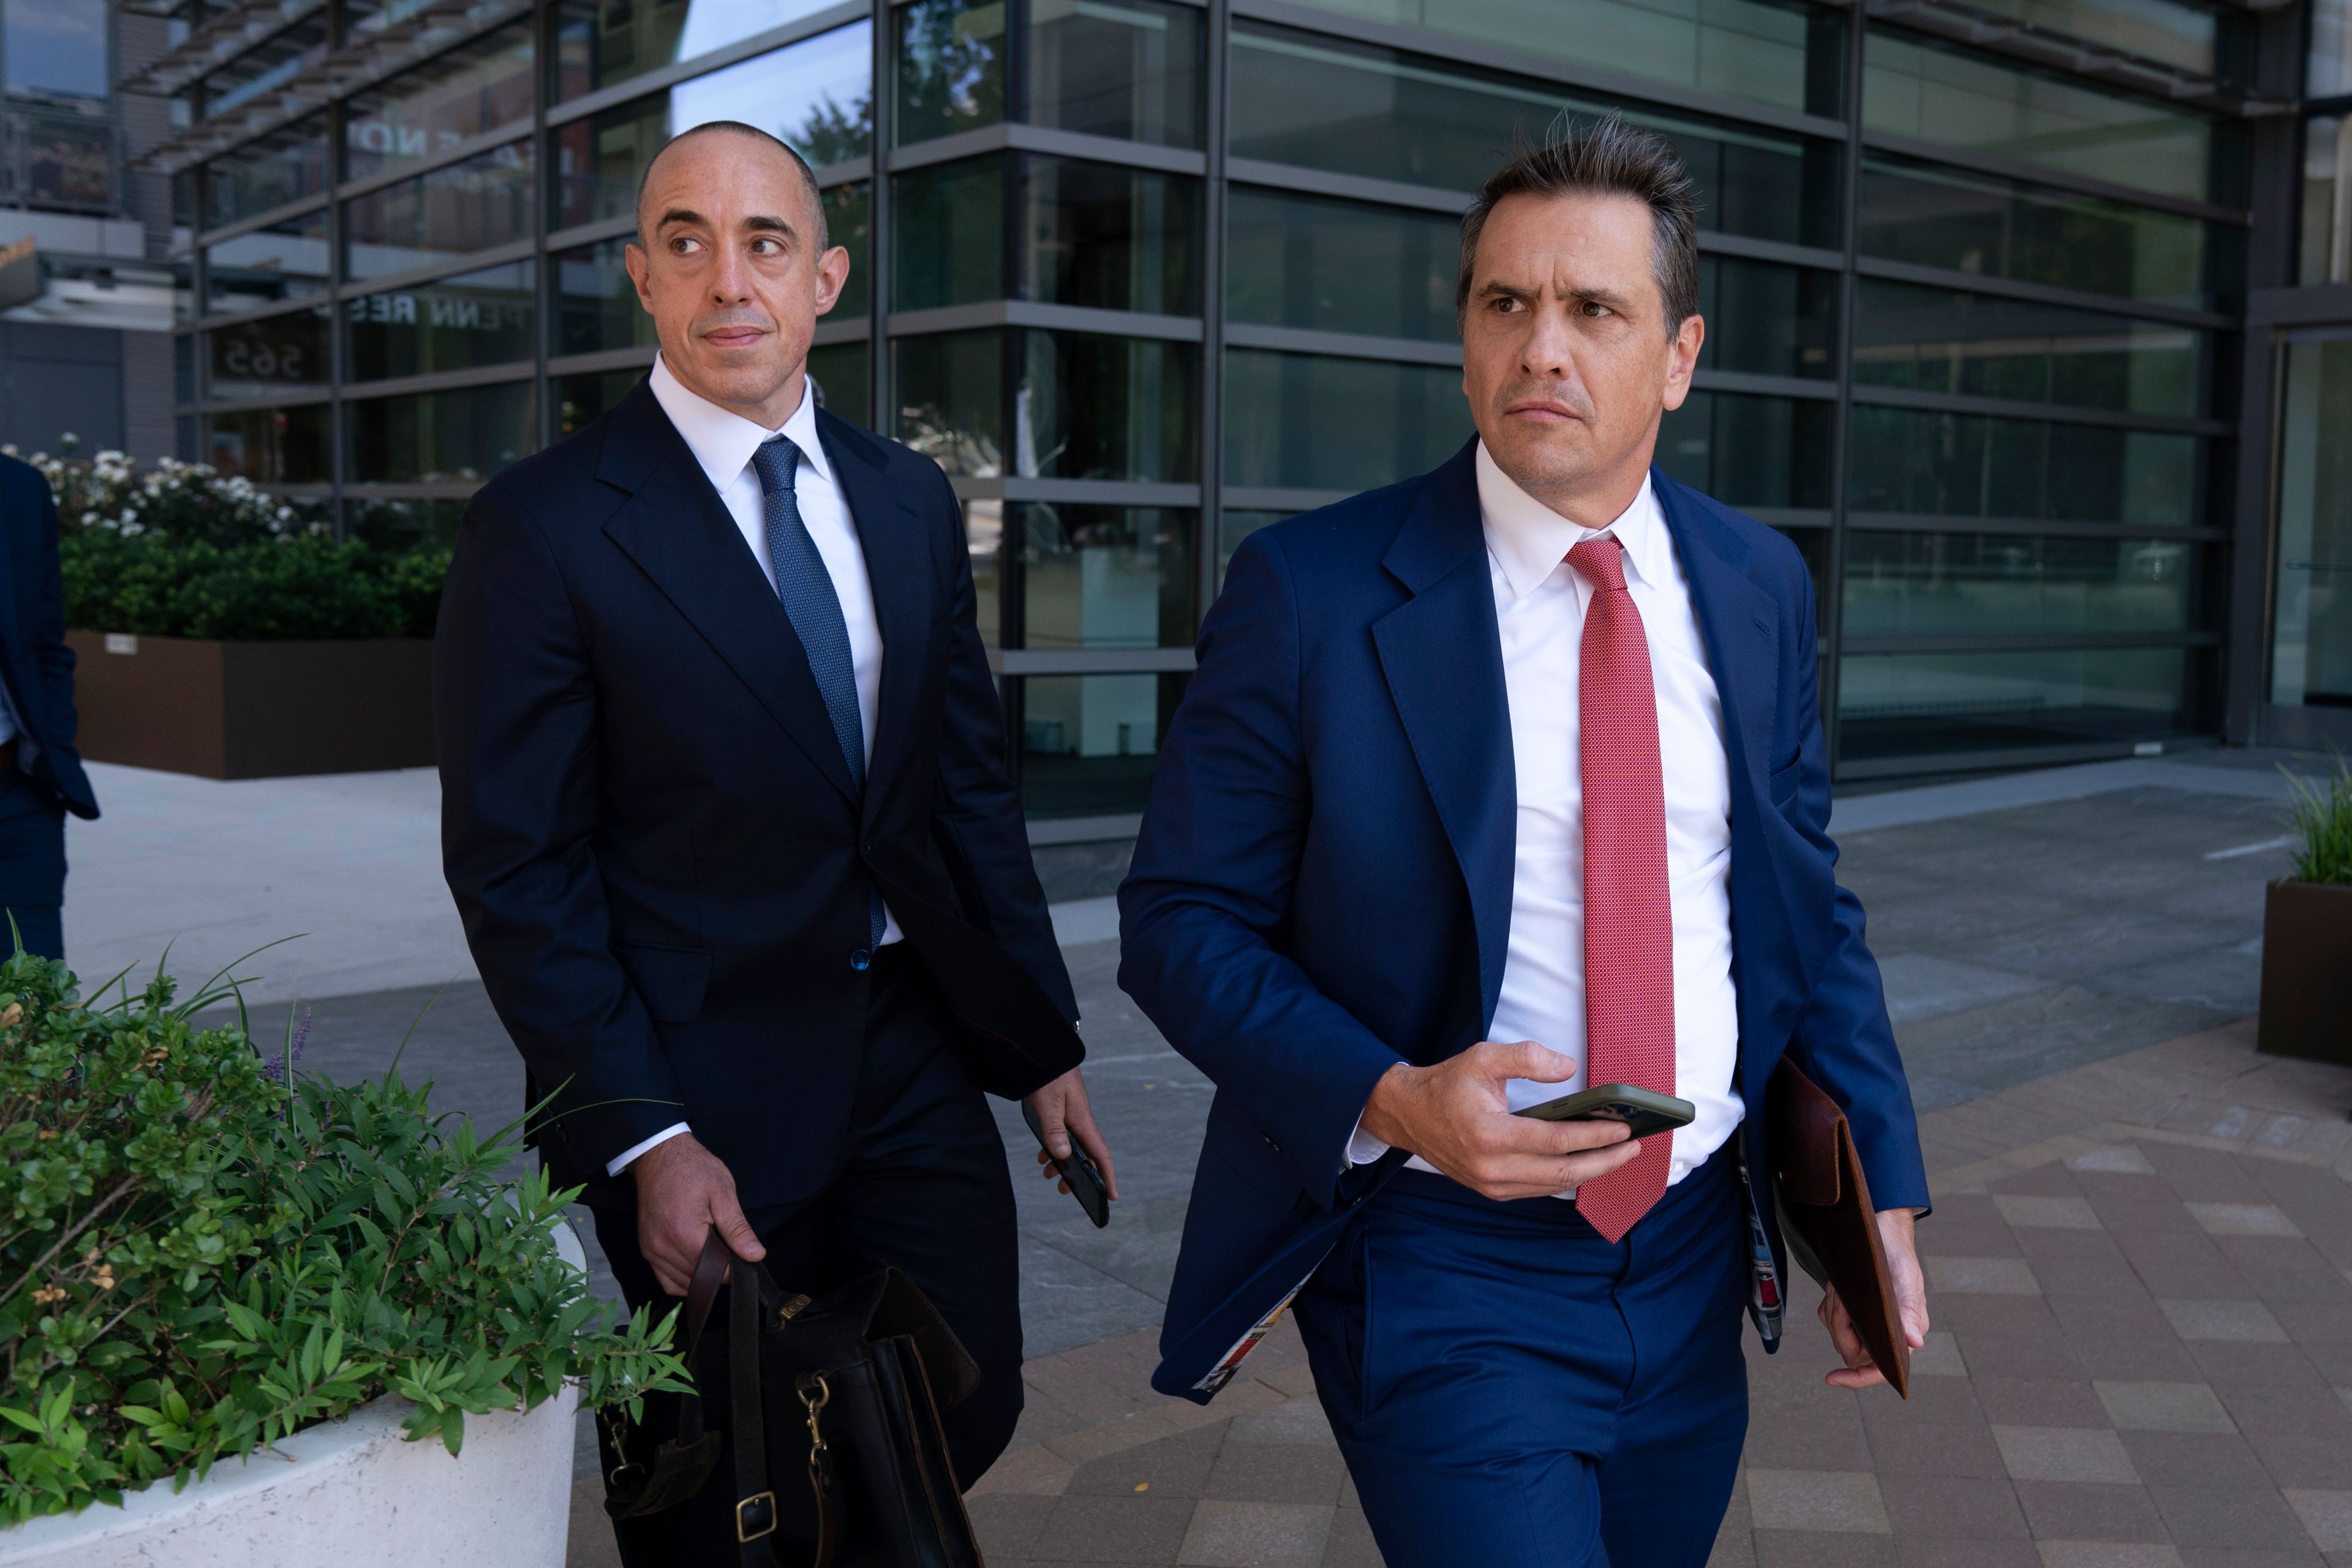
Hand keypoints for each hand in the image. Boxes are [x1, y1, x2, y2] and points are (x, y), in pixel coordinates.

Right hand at [630, 1133, 764, 1295]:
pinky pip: (665, 1279)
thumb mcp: (722, 1193)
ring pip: (682, 1284)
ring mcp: (651, 1251)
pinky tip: (695, 1263)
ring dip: (701, 1277)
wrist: (659, 1155)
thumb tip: (756, 1256)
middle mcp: (663, 1249)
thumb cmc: (693, 1169)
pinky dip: (682, 1279)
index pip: (716, 1273)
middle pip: (699, 1280)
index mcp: (684, 1236)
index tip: (742, 1254)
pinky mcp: (646, 1250)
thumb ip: (737, 1229)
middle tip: (730, 1250)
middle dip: (719, 1272)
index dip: (735, 1269)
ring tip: (713, 1252)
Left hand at [1026, 1067, 1118, 1201]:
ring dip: (1062, 1164)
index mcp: (1083, 1122)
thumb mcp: (1049, 1104)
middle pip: (1087, 1156)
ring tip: (1047, 1175)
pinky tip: (1042, 1155)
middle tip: (1064, 1191)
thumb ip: (1054, 1130)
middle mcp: (1081, 1122)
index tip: (1111, 1196)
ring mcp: (1071, 1117)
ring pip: (1072, 1148)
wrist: (1044, 1052)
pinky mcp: (1061, 1112)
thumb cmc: (1049, 1076)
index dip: (1107, 1177)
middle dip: (1079, 1177)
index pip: (1101, 1155)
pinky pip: (1062, 1137)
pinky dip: (1053, 1149)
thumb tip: (1063, 1157)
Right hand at [1357, 1040, 1640, 1201]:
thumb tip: (1568, 1068)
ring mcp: (1490, 1184)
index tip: (1624, 1128)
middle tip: (1634, 1147)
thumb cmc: (1447, 1084)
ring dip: (1590, 1172)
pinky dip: (1565, 1178)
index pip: (1557, 1141)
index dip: (1595, 1136)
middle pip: (1563, 1172)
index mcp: (1491, 1134)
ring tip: (1618, 1155)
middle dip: (1605, 1161)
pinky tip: (1585, 1164)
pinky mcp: (1490, 1190)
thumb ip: (1528, 1058)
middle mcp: (1491, 1167)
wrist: (1407, 1114)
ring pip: (1553, 1186)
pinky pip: (1537, 1189)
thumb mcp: (1484, 1057)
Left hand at [1821, 1207, 1928, 1389]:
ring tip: (1845, 1285)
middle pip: (1849, 1350)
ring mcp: (1864, 1326)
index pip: (1880, 1371)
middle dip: (1841, 1323)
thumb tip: (1915, 1342)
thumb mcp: (1906, 1282)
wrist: (1881, 1234)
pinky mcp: (1848, 1312)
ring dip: (1835, 1308)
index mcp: (1903, 1338)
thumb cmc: (1898, 1258)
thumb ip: (1909, 1313)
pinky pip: (1828, 1317)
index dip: (1857, 1379)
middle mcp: (1883, 1337)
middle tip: (1842, 1294)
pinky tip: (1840, 1284)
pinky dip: (1830, 1301)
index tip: (1832, 1378)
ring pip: (1836, 1333)